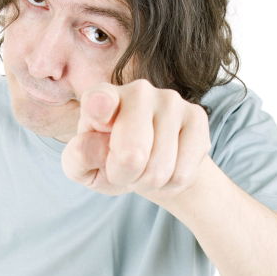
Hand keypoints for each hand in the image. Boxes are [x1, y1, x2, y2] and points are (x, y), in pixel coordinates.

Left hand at [61, 79, 211, 202]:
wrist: (149, 165)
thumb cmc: (109, 161)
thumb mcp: (83, 167)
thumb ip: (79, 157)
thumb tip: (95, 146)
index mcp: (100, 98)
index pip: (100, 100)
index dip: (101, 110)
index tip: (101, 118)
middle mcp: (137, 91)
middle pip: (132, 154)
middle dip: (126, 176)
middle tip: (124, 171)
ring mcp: (170, 100)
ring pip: (160, 169)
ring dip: (149, 182)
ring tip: (144, 169)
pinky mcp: (197, 117)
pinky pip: (182, 173)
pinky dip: (171, 184)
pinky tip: (167, 169)